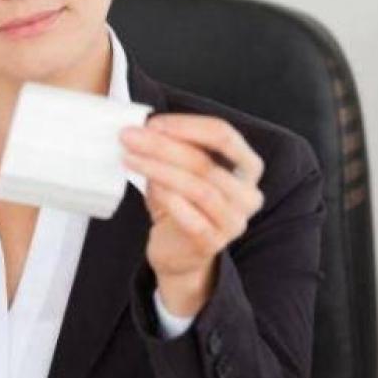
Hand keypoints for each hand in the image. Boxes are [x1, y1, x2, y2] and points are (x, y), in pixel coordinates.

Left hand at [119, 114, 264, 316]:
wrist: (178, 253)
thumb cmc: (181, 205)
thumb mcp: (180, 171)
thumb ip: (172, 150)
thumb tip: (143, 129)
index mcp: (247, 168)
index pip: (224, 135)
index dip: (187, 126)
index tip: (152, 123)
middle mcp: (247, 194)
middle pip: (205, 162)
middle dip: (162, 146)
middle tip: (130, 137)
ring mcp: (233, 222)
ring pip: (198, 188)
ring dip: (158, 169)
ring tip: (129, 158)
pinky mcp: (212, 244)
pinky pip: (191, 218)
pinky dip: (169, 198)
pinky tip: (148, 186)